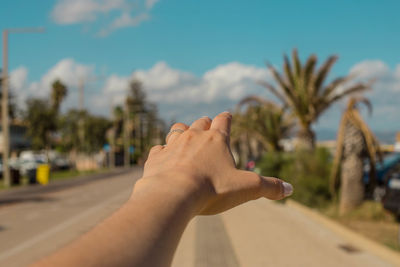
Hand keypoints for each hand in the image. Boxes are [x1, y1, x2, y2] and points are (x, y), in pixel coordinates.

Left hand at [137, 111, 292, 215]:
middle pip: (200, 122)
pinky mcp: (156, 157)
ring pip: (177, 129)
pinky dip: (162, 151)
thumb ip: (268, 187)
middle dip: (205, 124)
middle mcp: (193, 136)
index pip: (223, 120)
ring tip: (185, 138)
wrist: (172, 195)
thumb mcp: (246, 188)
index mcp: (216, 140)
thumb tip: (290, 189)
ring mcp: (172, 145)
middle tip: (207, 129)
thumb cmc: (212, 189)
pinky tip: (164, 158)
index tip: (227, 116)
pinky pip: (158, 148)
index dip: (226, 118)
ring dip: (182, 132)